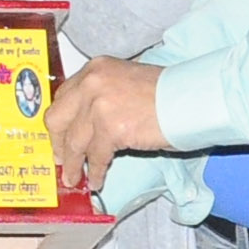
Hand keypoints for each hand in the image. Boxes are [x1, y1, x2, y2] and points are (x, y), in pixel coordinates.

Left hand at [50, 56, 168, 191]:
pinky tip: (97, 180)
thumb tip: (86, 123)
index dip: (60, 121)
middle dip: (58, 143)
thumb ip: (103, 95)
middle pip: (58, 118)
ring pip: (74, 142)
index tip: (59, 136)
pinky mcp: (111, 128)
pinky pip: (96, 157)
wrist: (191, 99)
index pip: (64, 96)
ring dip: (74, 164)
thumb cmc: (168, 92)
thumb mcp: (126, 82)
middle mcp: (92, 83)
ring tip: (74, 178)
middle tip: (61, 159)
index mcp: (95, 68)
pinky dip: (96, 171)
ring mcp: (99, 105)